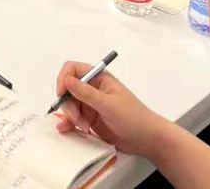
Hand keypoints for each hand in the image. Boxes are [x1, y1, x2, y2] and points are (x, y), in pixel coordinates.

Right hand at [53, 63, 172, 157]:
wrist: (147, 140)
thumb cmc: (133, 118)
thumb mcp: (109, 105)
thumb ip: (86, 93)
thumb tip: (66, 80)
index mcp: (99, 78)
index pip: (73, 69)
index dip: (64, 79)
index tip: (62, 94)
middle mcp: (92, 89)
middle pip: (68, 90)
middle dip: (69, 104)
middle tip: (78, 119)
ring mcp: (90, 105)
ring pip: (69, 105)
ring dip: (72, 117)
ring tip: (84, 128)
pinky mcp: (90, 119)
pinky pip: (73, 119)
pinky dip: (68, 124)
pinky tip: (66, 130)